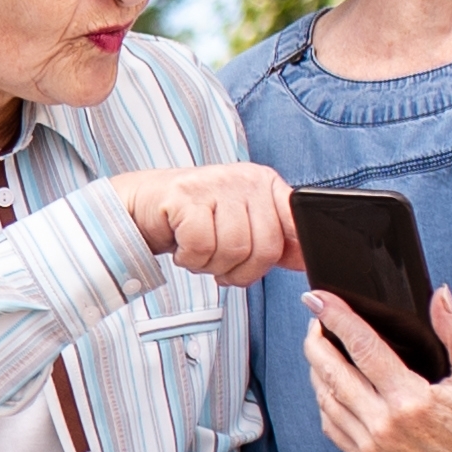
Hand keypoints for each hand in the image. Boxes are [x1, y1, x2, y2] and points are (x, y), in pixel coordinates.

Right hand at [115, 161, 299, 286]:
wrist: (142, 206)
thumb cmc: (193, 220)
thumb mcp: (241, 227)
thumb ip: (275, 242)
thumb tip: (310, 260)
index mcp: (265, 184)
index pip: (295, 222)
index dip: (289, 252)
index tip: (272, 266)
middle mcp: (245, 179)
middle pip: (265, 248)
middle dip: (240, 271)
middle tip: (219, 266)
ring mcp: (215, 183)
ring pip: (233, 250)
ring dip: (211, 266)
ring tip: (198, 253)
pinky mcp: (186, 194)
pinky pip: (201, 246)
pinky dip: (189, 259)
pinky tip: (182, 247)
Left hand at [307, 285, 451, 451]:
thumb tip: (440, 295)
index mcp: (412, 401)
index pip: (364, 349)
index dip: (338, 319)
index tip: (318, 298)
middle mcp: (386, 426)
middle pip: (333, 374)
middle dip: (316, 341)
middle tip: (315, 318)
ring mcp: (373, 447)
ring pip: (327, 399)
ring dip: (317, 368)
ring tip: (320, 344)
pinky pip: (332, 426)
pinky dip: (324, 400)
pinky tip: (329, 382)